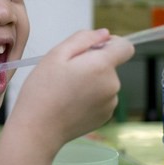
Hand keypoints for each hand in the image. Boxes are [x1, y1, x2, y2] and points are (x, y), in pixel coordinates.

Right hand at [12, 29, 133, 152]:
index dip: (110, 43)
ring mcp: (110, 103)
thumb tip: (104, 34)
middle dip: (93, 64)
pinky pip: (102, 98)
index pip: (125, 46)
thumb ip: (83, 39)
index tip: (92, 48)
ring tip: (66, 90)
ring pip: (105, 82)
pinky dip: (90, 97)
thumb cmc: (42, 91)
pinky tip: (70, 103)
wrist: (38, 130)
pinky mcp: (105, 116)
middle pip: (111, 65)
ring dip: (91, 81)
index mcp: (102, 66)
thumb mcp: (56, 54)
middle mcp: (112, 85)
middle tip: (66, 73)